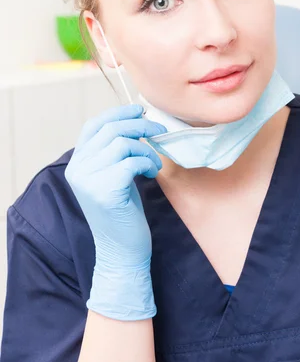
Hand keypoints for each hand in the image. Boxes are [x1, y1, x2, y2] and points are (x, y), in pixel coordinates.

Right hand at [65, 104, 166, 320]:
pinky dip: (147, 162)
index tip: (139, 110)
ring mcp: (88, 181)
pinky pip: (131, 161)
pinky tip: (150, 174)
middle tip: (159, 130)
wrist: (122, 252)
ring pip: (123, 144)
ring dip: (146, 149)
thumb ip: (114, 151)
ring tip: (154, 163)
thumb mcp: (114, 175)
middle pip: (110, 130)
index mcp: (77, 164)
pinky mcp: (105, 191)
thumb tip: (136, 119)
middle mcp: (77, 170)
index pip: (93, 126)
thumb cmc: (123, 211)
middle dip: (140, 125)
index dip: (117, 113)